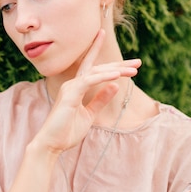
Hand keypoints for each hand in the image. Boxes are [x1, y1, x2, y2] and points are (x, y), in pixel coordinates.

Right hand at [33, 29, 140, 154]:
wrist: (51, 144)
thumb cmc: (67, 131)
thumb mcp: (90, 114)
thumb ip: (100, 99)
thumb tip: (115, 85)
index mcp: (76, 88)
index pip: (91, 67)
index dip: (101, 53)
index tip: (116, 47)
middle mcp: (73, 84)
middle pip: (98, 68)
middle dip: (119, 65)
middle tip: (138, 63)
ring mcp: (70, 88)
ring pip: (96, 72)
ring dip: (116, 69)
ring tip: (133, 70)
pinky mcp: (70, 94)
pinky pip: (89, 80)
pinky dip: (104, 77)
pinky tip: (117, 75)